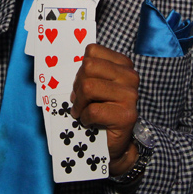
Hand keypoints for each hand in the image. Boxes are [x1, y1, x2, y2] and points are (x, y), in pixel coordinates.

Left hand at [70, 44, 139, 175]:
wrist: (112, 142)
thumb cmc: (100, 110)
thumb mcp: (94, 84)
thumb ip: (86, 72)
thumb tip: (61, 64)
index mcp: (123, 64)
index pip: (92, 51)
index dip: (80, 69)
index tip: (83, 84)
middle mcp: (130, 76)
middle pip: (88, 67)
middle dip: (77, 86)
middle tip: (80, 101)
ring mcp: (130, 96)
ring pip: (88, 87)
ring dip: (79, 104)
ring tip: (83, 112)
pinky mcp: (127, 116)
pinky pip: (93, 110)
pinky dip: (85, 119)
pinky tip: (90, 123)